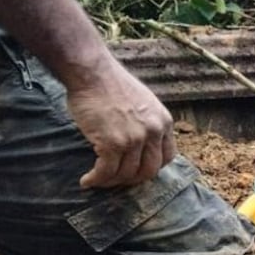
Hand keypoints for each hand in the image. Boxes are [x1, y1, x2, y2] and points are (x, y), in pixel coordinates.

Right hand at [68, 58, 175, 188]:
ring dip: (111, 181)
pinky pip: (106, 171)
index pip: (167, 157)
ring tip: (98, 179)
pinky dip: (96, 180)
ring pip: (127, 174)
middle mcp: (154, 132)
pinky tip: (87, 181)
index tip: (137, 171)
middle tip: (116, 180)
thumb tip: (140, 144)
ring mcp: (134, 139)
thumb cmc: (111, 84)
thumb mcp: (144, 102)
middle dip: (132, 179)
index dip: (151, 168)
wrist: (92, 72)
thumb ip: (147, 123)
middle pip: (149, 170)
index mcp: (164, 122)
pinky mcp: (113, 143)